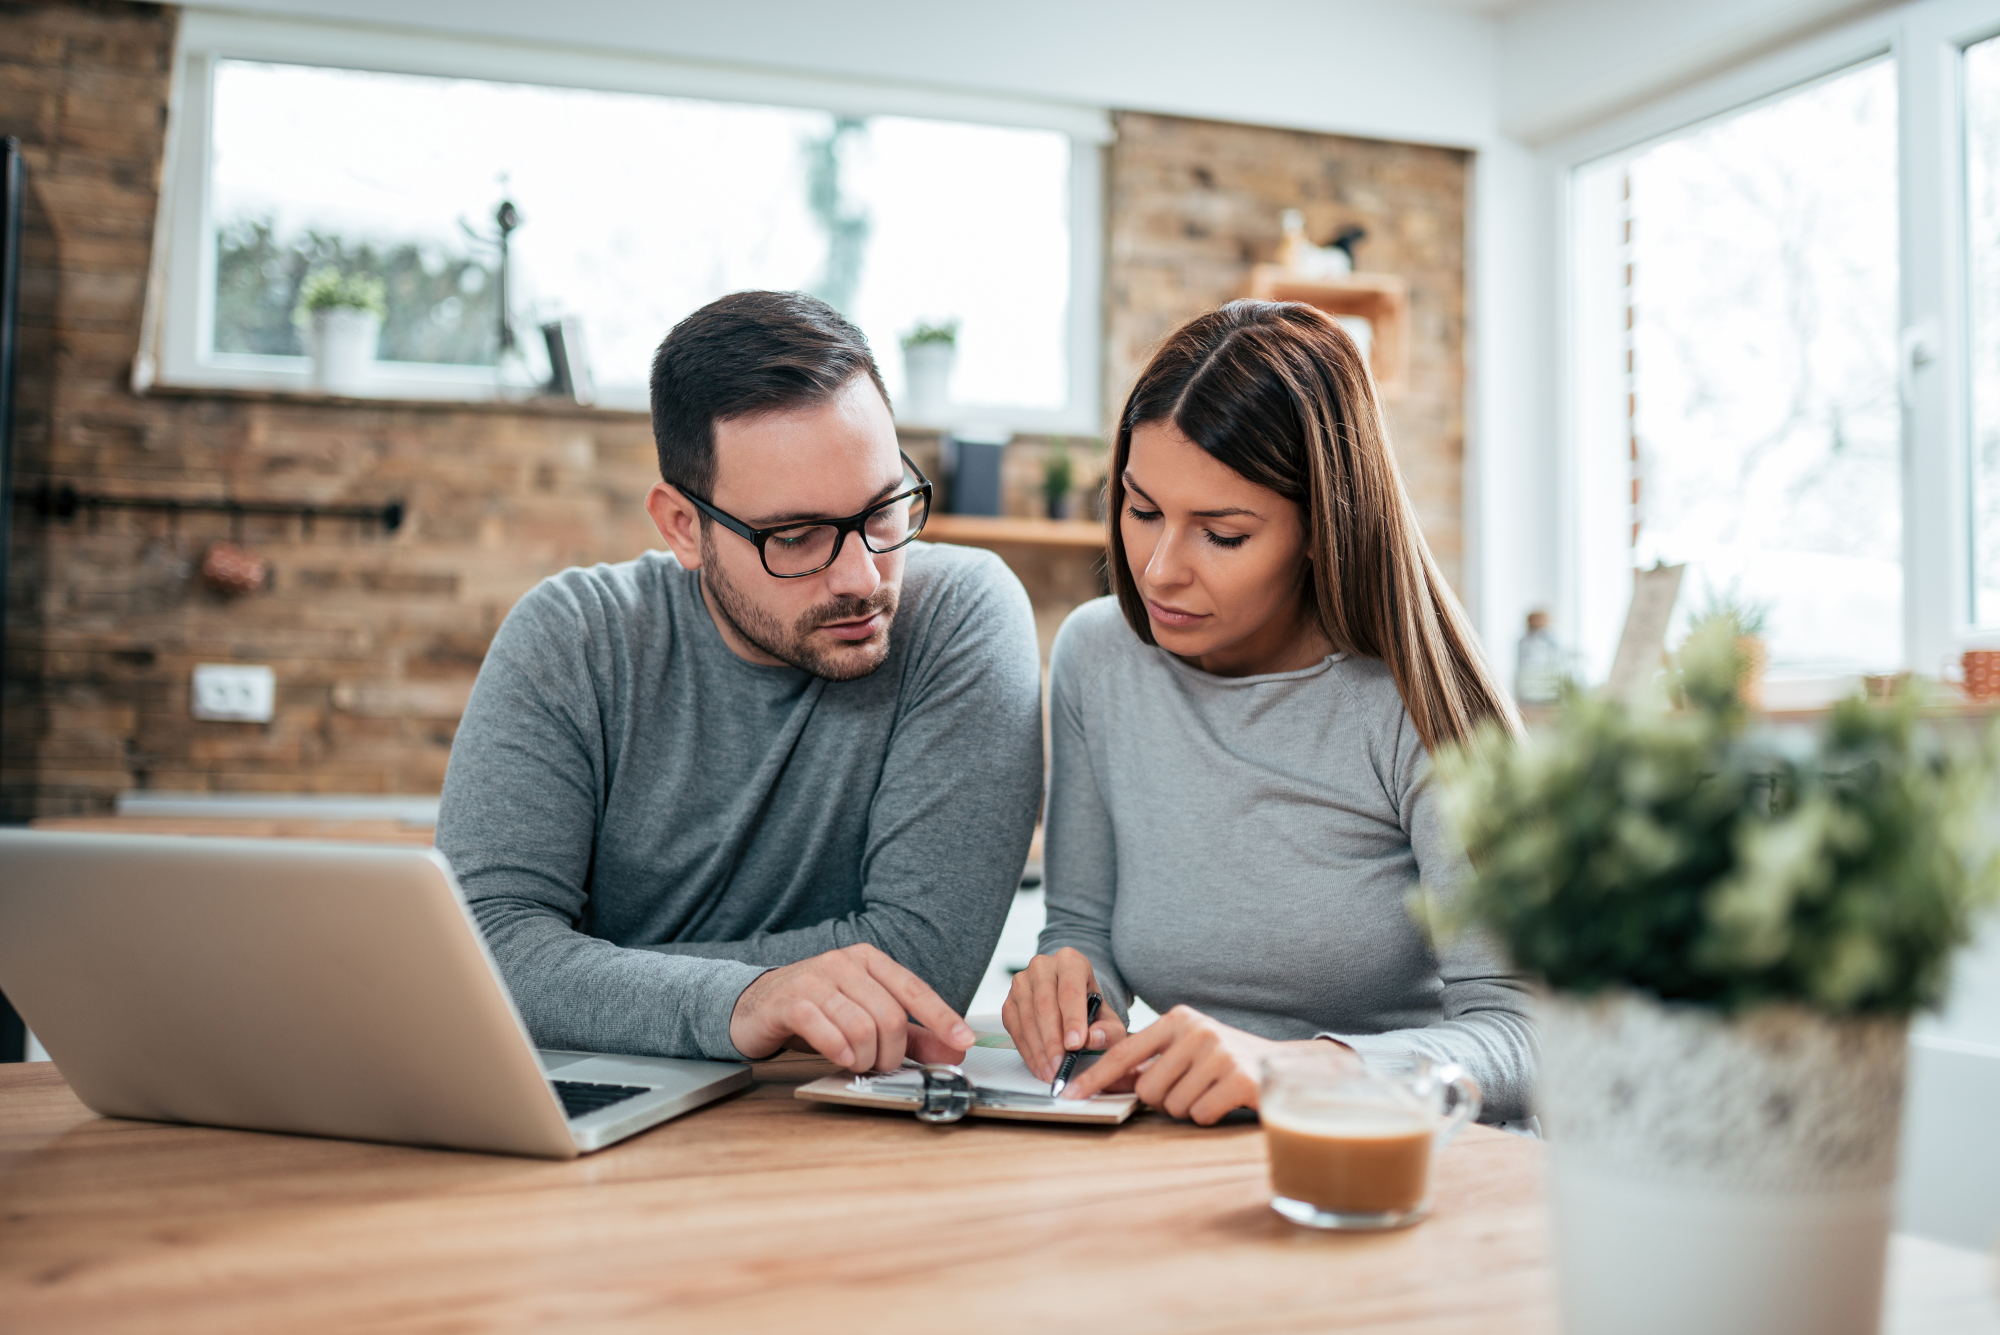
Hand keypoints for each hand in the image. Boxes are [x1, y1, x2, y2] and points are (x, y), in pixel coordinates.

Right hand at [728, 943, 974, 1072]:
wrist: (755, 1006)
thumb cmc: (817, 1011)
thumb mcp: (867, 1019)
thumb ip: (912, 1035)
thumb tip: (955, 1050)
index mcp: (869, 961)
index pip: (914, 989)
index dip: (942, 1018)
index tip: (964, 1042)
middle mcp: (844, 963)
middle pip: (889, 1015)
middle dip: (892, 1052)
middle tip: (882, 1065)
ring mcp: (814, 979)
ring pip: (861, 1026)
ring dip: (866, 1057)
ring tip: (858, 1063)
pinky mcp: (789, 1001)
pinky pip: (825, 1029)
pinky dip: (839, 1052)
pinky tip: (841, 1059)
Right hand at [1001, 947, 1129, 1081]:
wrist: (1071, 999)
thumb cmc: (1090, 1007)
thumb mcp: (1108, 1017)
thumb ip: (1108, 1030)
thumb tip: (1093, 1039)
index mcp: (1070, 961)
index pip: (1070, 990)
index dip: (1072, 1019)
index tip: (1075, 1044)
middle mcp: (1042, 966)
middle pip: (1045, 1005)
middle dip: (1052, 1041)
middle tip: (1060, 1066)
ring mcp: (1021, 983)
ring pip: (1027, 1019)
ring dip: (1038, 1050)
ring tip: (1051, 1071)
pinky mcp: (1009, 1001)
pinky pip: (1015, 1029)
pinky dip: (1027, 1051)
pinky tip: (1039, 1066)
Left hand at [1062, 1004, 1309, 1124]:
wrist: (1286, 1064)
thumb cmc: (1227, 1059)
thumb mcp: (1188, 1048)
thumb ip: (1151, 1061)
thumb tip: (1105, 1081)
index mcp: (1178, 1019)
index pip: (1125, 1053)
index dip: (1095, 1077)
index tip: (1070, 1095)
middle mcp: (1196, 1031)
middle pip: (1148, 1090)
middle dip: (1166, 1099)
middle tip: (1192, 1087)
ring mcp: (1219, 1053)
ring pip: (1173, 1105)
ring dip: (1189, 1108)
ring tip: (1211, 1090)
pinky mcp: (1239, 1078)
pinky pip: (1200, 1114)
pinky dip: (1209, 1114)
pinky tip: (1226, 1099)